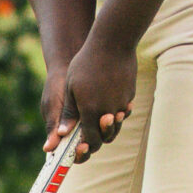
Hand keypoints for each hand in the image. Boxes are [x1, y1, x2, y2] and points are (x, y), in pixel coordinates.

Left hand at [49, 25, 137, 158]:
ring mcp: (122, 104)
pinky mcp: (129, 95)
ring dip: (108, 128)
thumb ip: (70, 113)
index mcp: (91, 111)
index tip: (78, 148)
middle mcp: (109, 111)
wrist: (113, 43)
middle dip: (97, 140)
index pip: (90, 140)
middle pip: (106, 137)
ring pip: (116, 125)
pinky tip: (108, 106)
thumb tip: (63, 134)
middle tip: (86, 140)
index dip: (84, 148)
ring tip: (98, 122)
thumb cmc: (86, 63)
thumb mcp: (71, 87)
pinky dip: (116, 112)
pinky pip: (122, 110)